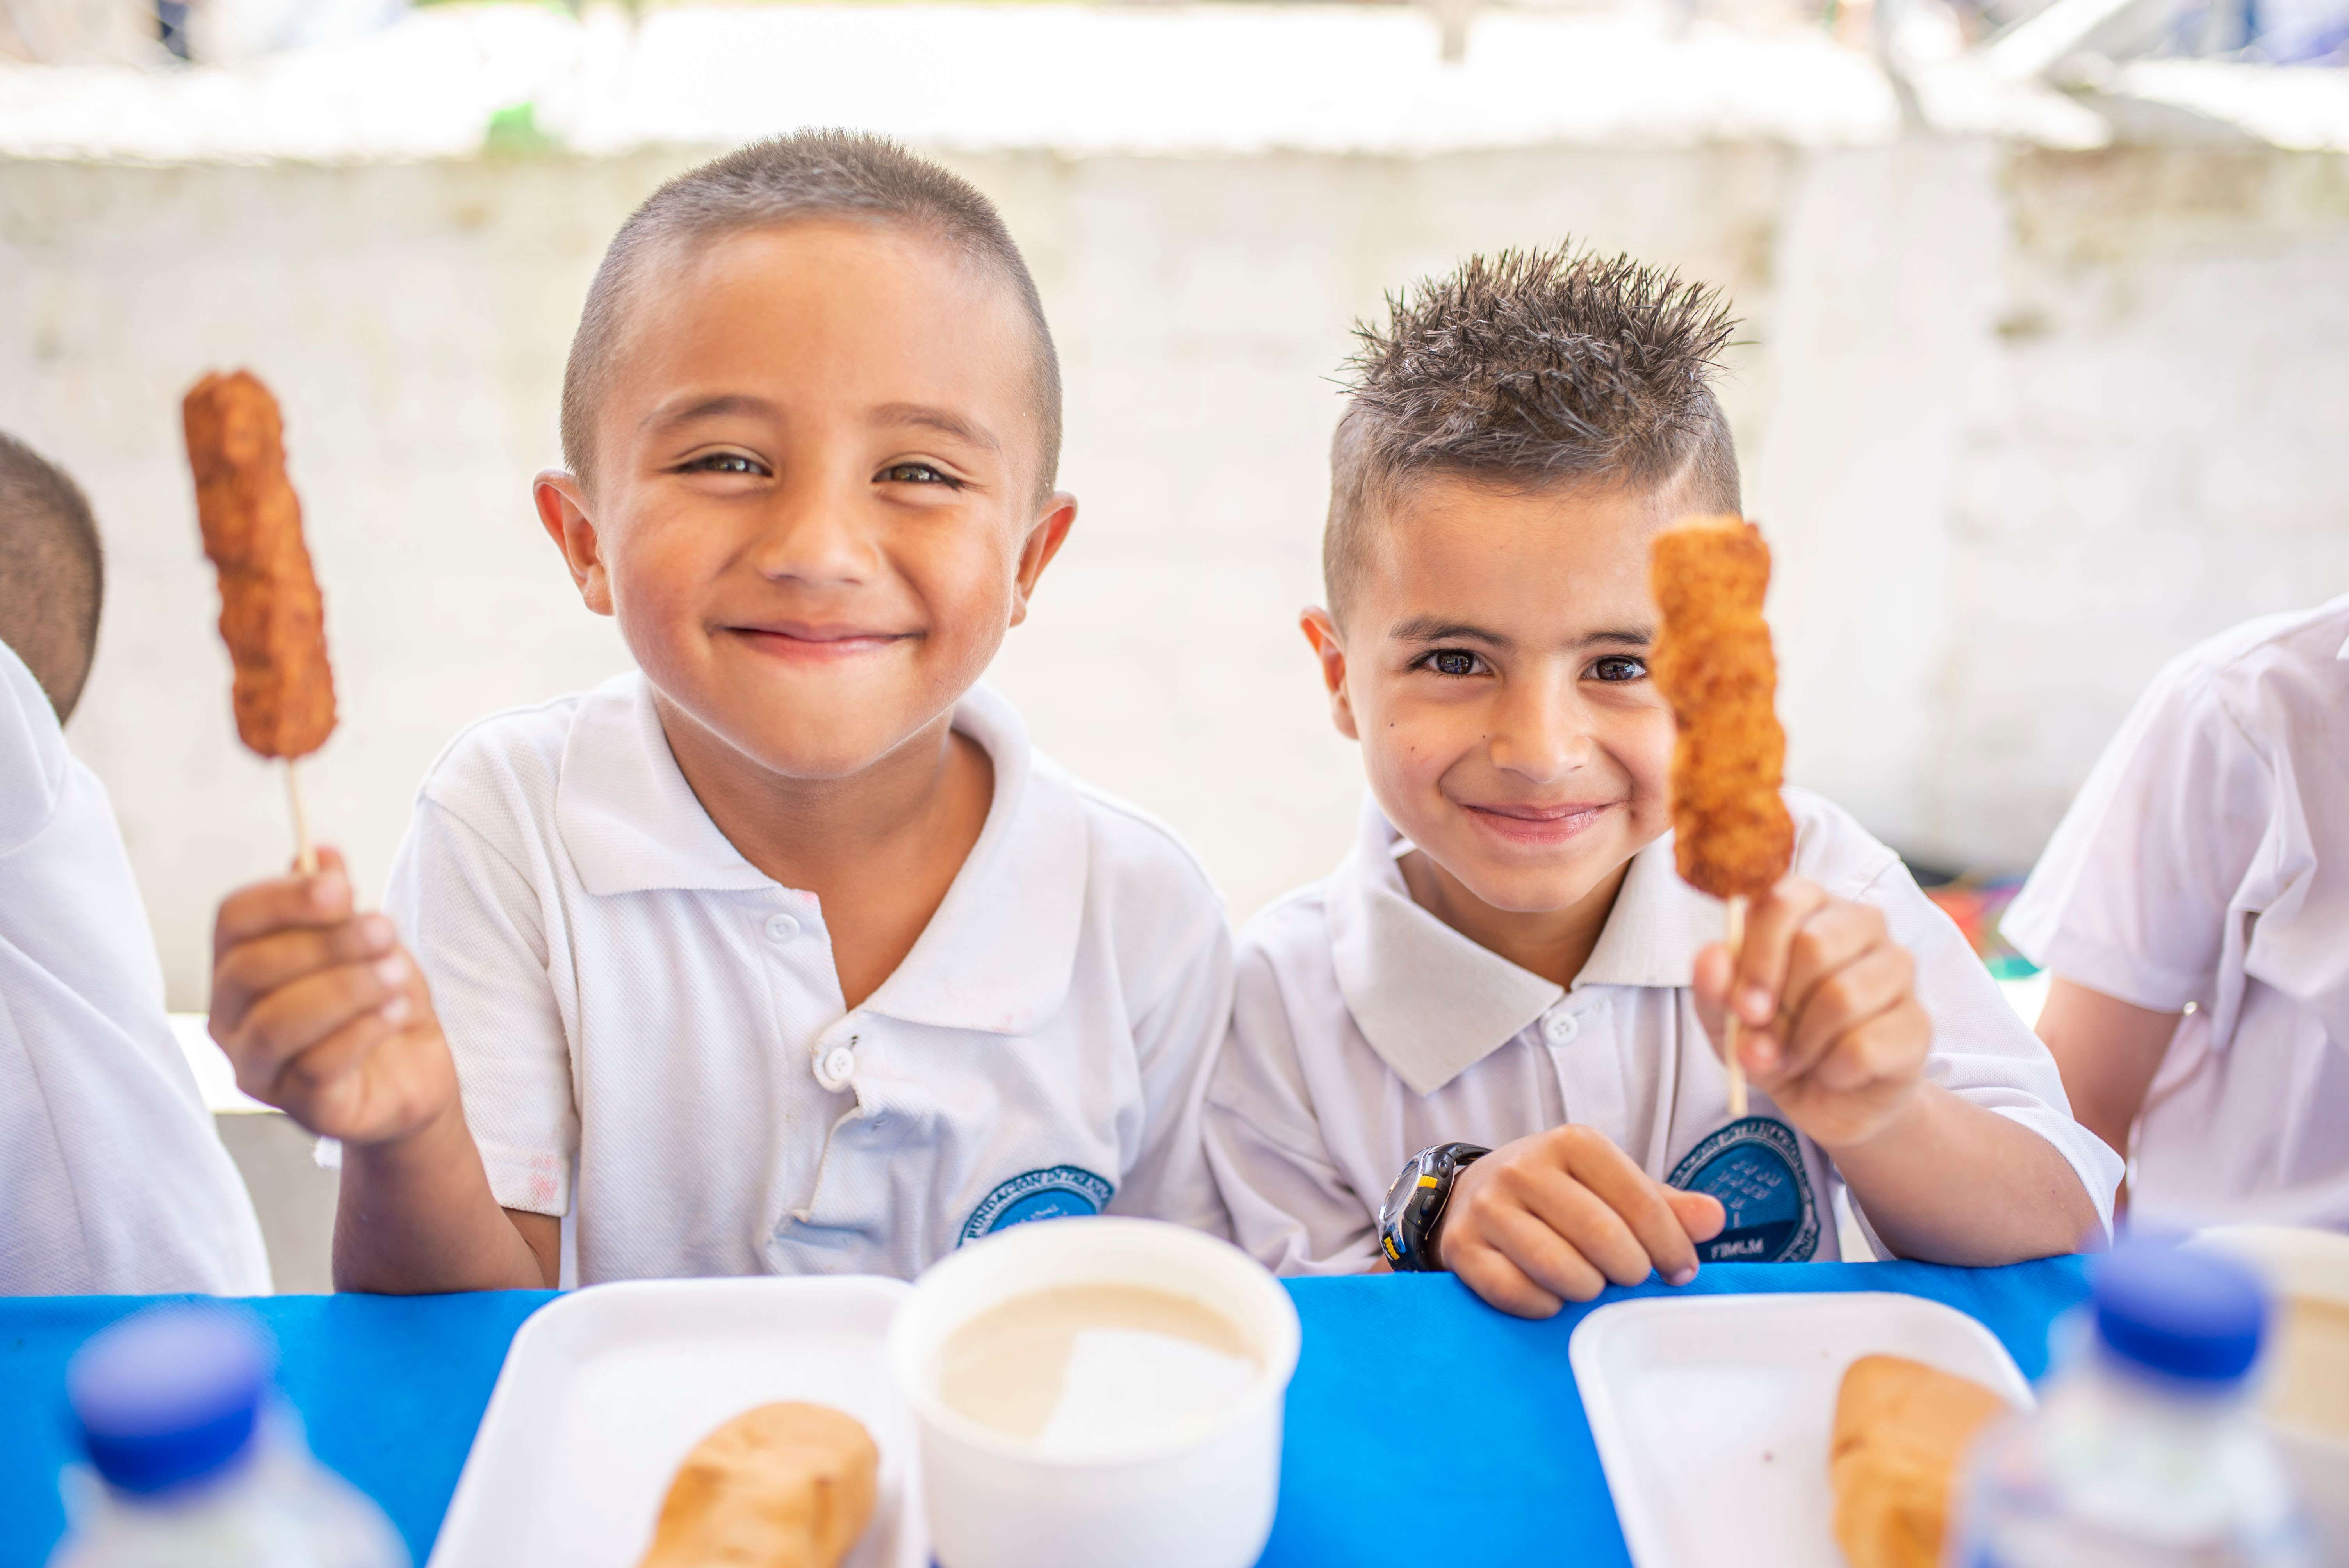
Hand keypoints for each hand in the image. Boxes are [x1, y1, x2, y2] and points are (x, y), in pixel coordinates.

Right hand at [208, 847, 459, 1147]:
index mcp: (239, 967)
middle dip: (327, 943)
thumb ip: (337, 904)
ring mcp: (258, 1069)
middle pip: (253, 968)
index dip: (285, 899)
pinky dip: (363, 1031)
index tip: (344, 889)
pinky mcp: (300, 1108)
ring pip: (279, 1021)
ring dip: (346, 988)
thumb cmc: (376, 1001)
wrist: (414, 1071)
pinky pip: (318, 1065)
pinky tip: (396, 1013)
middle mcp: (231, 1020)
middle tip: (386, 929)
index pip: (233, 920)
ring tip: (395, 974)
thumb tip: (320, 853)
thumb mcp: (366, 942)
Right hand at [1437, 1125, 1725, 1318]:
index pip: (1642, 1203)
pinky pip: (1515, 1293)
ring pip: (1559, 1269)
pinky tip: (1553, 1296)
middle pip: (1602, 1238)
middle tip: (1632, 1278)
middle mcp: (1525, 1167)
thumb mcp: (1611, 1187)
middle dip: (1630, 1271)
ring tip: (1593, 1284)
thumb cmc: (1560, 1196)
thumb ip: (1665, 1205)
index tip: (1680, 1271)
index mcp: (1573, 1143)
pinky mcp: (1462, 1247)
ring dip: (1588, 1291)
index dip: (1672, 1247)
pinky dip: (1544, 1306)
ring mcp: (1489, 1207)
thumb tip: (1714, 1218)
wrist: (1473, 1195)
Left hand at [1694, 877, 1930, 1149]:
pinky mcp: (1919, 1023)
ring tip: (1796, 1057)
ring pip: (1841, 996)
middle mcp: (1861, 923)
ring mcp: (1898, 969)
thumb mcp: (1726, 1018)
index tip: (1741, 1007)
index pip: (1782, 899)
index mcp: (1809, 906)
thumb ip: (1713, 987)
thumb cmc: (1776, 1039)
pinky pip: (1864, 1046)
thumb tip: (1711, 958)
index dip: (1755, 957)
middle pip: (1813, 945)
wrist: (1830, 1099)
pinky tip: (1832, 1072)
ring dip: (1801, 1043)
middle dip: (1778, 1004)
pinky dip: (1831, 1071)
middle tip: (1765, 1039)